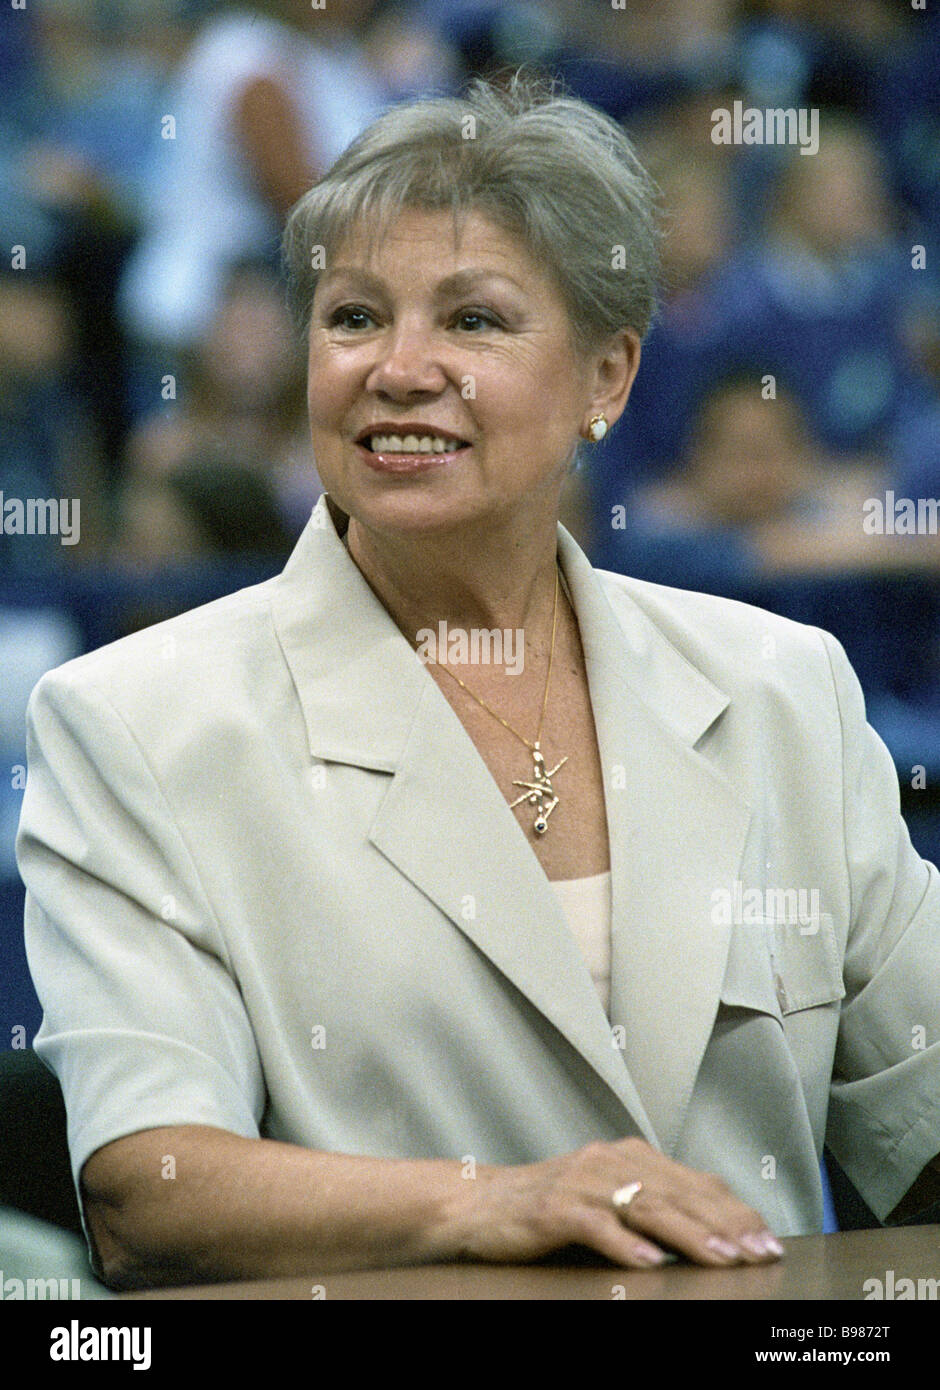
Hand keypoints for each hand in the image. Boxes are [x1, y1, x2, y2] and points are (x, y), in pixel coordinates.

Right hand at [454, 1138, 783, 1268]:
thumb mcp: (607, 1200)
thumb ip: (652, 1207)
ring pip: (645, 1206)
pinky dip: (624, 1244)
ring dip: (689, 1234)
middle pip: (678, 1192)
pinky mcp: (552, 1207)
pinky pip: (595, 1224)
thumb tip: (718, 1232)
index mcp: (629, 1157)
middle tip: (759, 1253)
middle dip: (725, 1224)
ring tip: (721, 1258)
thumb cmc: (548, 1209)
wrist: (477, 1204)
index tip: (768, 1240)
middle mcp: (609, 1161)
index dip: (734, 1210)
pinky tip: (650, 1263)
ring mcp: (580, 1182)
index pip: (695, 1182)